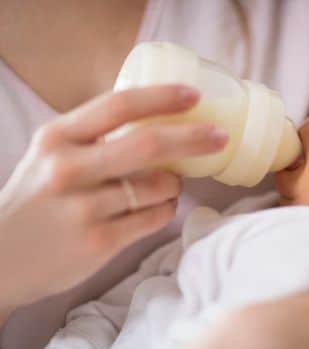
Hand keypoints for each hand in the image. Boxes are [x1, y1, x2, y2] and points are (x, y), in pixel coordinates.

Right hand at [0, 84, 227, 316]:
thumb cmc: (36, 201)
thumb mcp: (50, 156)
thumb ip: (93, 137)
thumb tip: (155, 119)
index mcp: (57, 137)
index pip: (118, 105)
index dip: (163, 97)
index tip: (195, 95)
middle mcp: (68, 169)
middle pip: (148, 144)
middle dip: (194, 138)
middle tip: (220, 137)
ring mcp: (84, 208)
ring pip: (158, 186)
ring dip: (176, 183)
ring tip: (170, 184)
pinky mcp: (99, 242)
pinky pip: (155, 218)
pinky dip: (167, 209)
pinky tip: (160, 207)